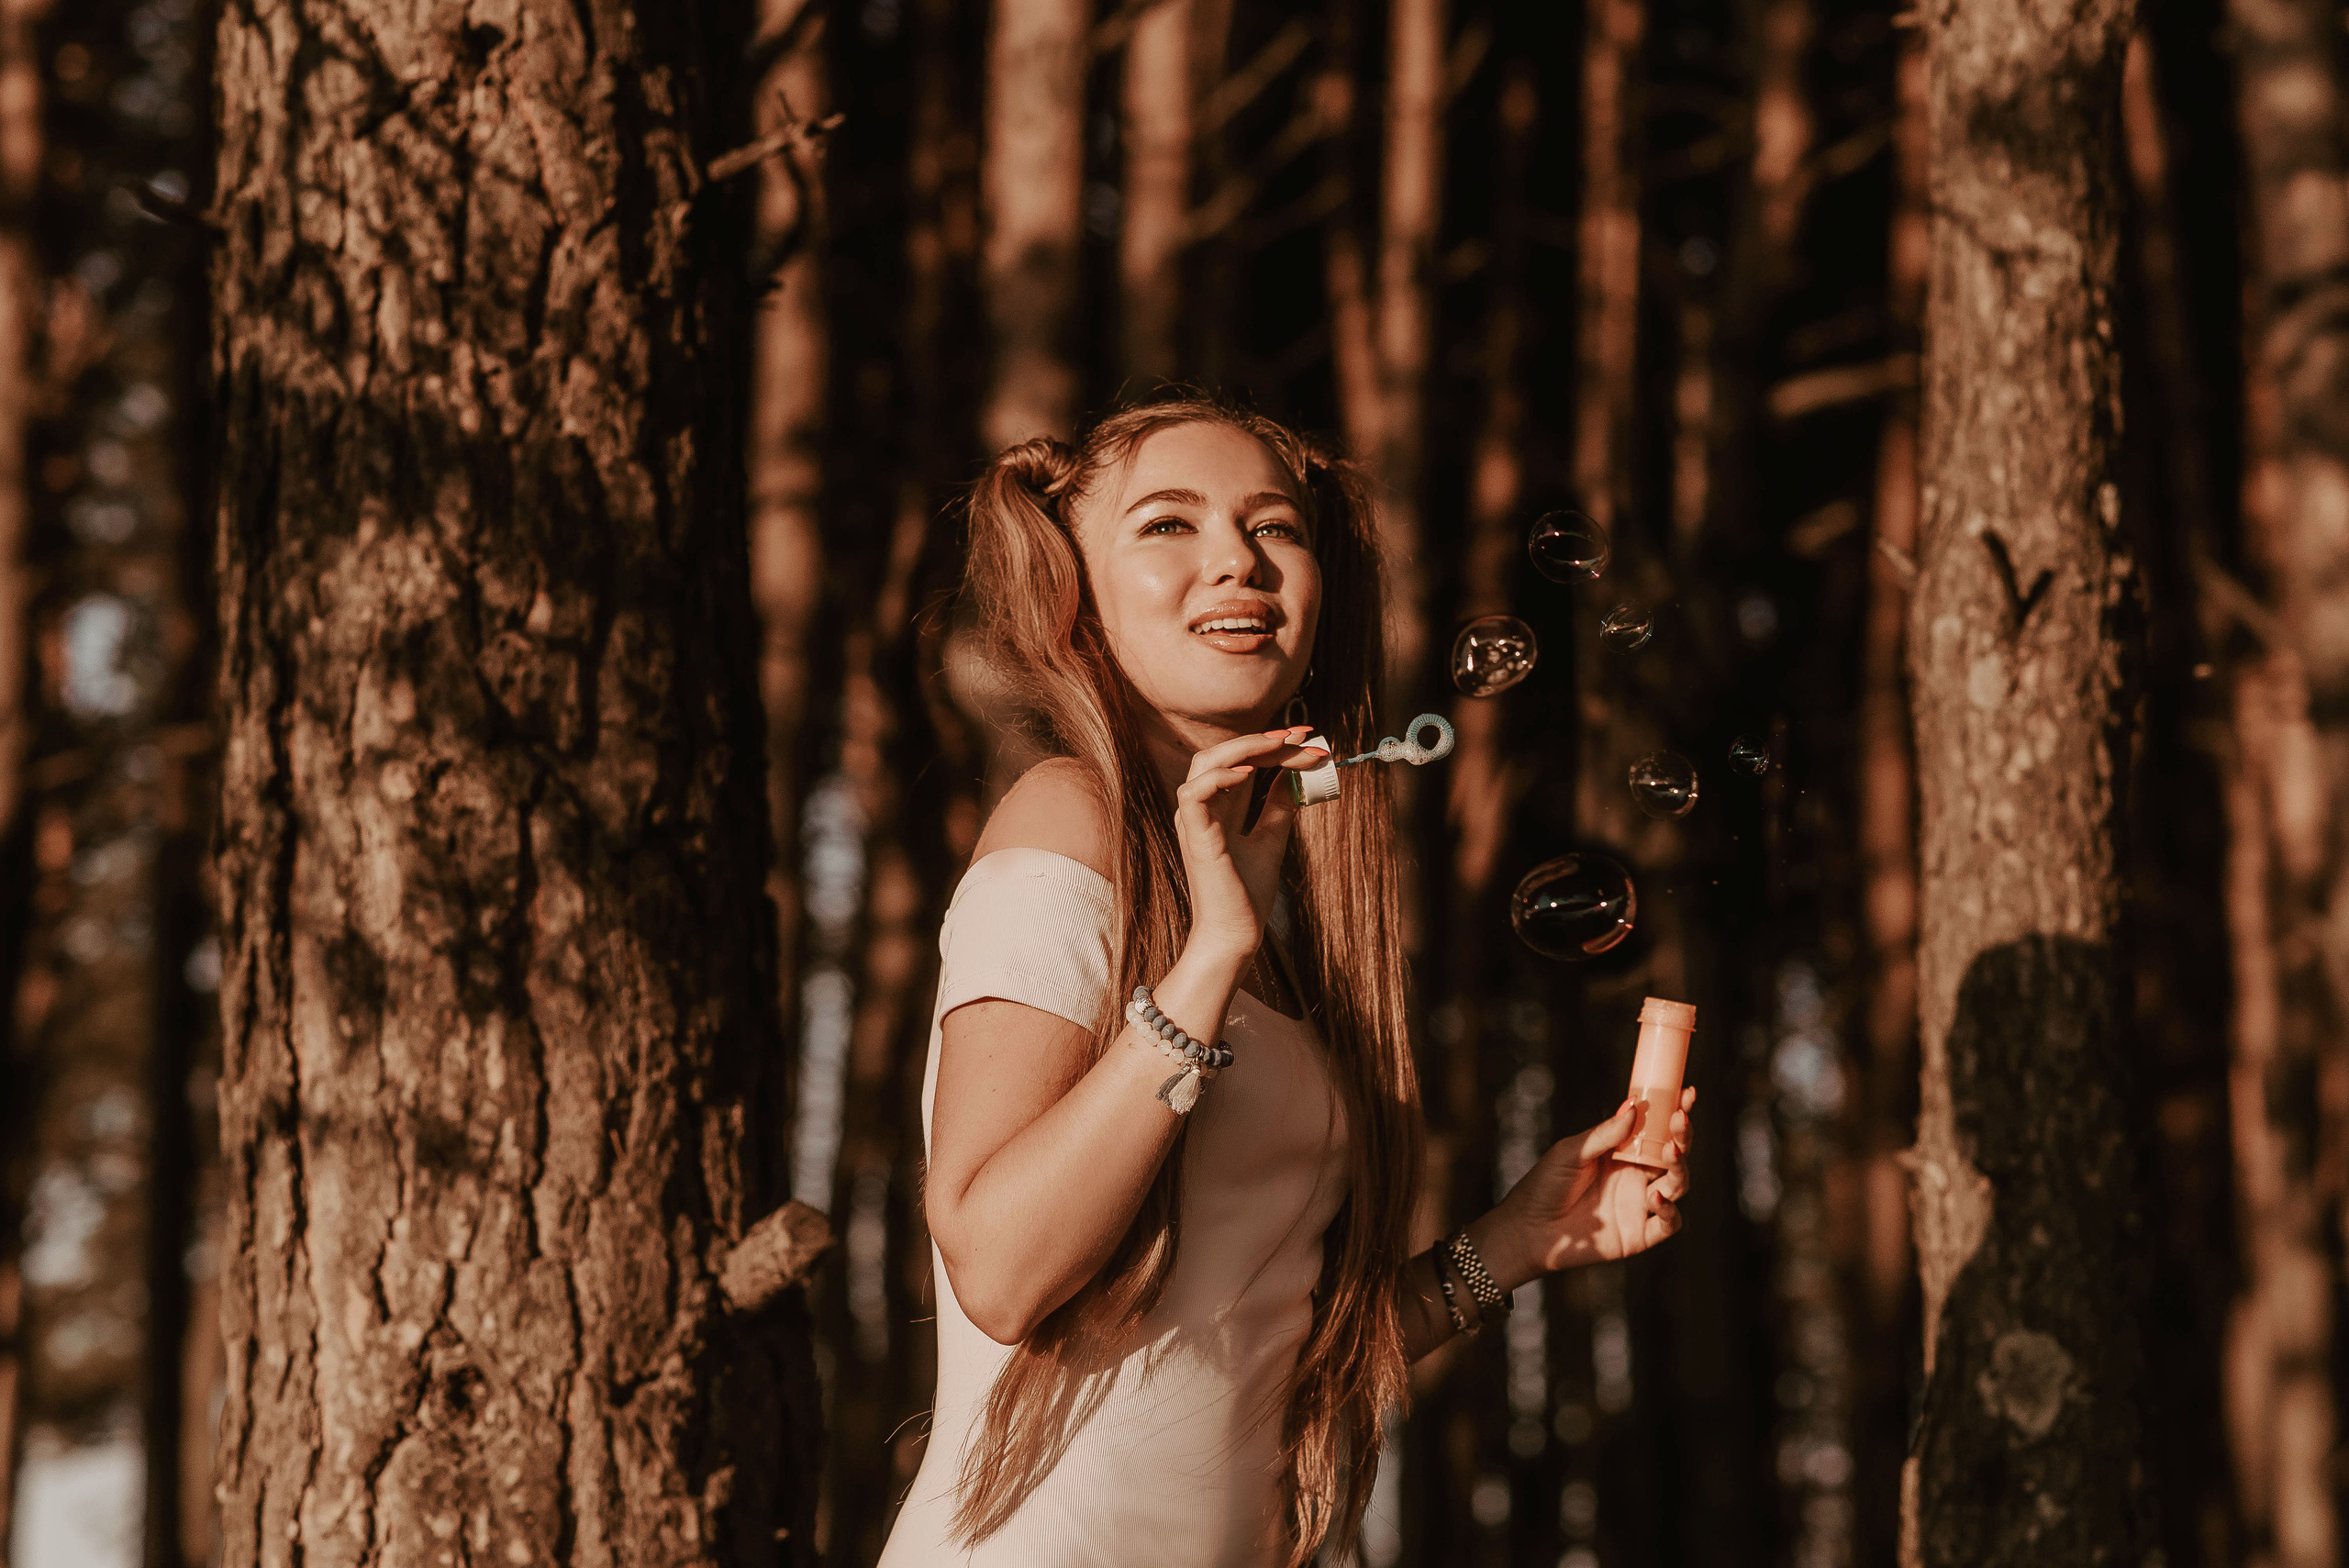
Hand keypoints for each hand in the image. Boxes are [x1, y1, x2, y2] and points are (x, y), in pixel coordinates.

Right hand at [1173, 726, 1329, 960]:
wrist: (1236, 933)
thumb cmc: (1248, 893)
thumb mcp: (1272, 838)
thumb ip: (1278, 806)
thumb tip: (1294, 775)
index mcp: (1219, 807)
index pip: (1242, 761)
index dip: (1272, 746)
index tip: (1308, 739)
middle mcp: (1203, 808)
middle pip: (1223, 753)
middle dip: (1263, 739)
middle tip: (1301, 735)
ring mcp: (1194, 820)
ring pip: (1205, 762)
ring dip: (1244, 747)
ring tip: (1279, 744)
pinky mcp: (1194, 835)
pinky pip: (1193, 792)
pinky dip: (1219, 777)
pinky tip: (1249, 772)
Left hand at [1492, 1087, 1693, 1277]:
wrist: (1528, 1229)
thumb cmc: (1545, 1185)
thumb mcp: (1571, 1152)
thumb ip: (1604, 1133)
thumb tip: (1633, 1105)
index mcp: (1623, 1153)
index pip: (1656, 1130)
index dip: (1675, 1112)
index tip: (1687, 1092)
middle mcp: (1637, 1177)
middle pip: (1674, 1155)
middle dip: (1682, 1135)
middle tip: (1680, 1119)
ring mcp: (1640, 1205)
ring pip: (1677, 1185)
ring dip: (1680, 1167)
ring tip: (1670, 1152)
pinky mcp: (1639, 1235)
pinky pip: (1668, 1223)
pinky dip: (1669, 1211)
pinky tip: (1654, 1196)